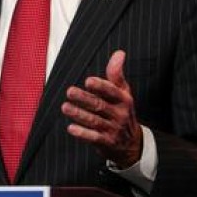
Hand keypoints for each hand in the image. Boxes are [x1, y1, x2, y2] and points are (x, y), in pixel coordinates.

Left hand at [61, 50, 141, 167]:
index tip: (88, 81)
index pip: (112, 92)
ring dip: (79, 114)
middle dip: (84, 98)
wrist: (131, 143)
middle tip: (69, 91)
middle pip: (100, 105)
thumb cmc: (123, 111)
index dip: (101, 87)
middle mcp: (119, 114)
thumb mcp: (124, 93)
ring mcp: (113, 129)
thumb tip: (119, 53)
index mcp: (124, 100)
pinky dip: (83, 134)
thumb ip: (117, 74)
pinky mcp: (106, 142)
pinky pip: (94, 138)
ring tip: (65, 107)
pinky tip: (71, 128)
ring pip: (94, 121)